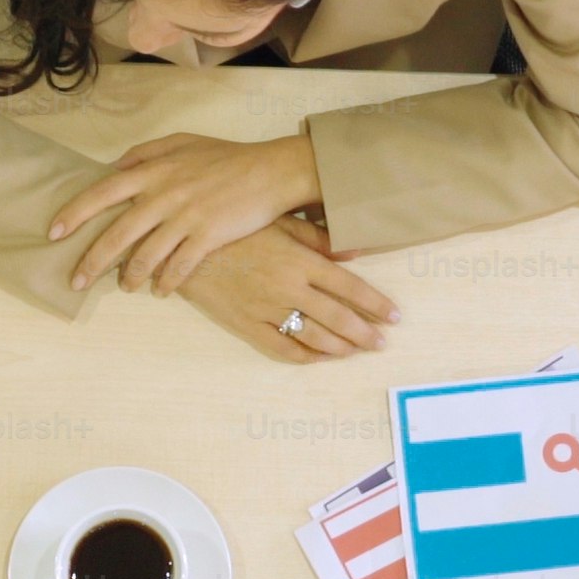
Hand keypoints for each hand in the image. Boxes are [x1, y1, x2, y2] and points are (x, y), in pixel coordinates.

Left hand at [51, 132, 325, 295]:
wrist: (270, 171)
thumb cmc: (226, 157)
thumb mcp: (182, 142)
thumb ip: (145, 153)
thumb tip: (115, 168)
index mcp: (153, 171)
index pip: (102, 193)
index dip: (74, 214)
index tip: (54, 233)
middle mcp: (163, 195)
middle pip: (117, 233)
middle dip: (92, 260)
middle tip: (76, 281)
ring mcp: (186, 217)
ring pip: (146, 256)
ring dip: (130, 277)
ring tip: (125, 288)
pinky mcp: (208, 236)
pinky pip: (179, 267)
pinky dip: (166, 282)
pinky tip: (159, 290)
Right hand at [175, 219, 398, 362]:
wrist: (184, 246)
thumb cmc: (234, 227)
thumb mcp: (277, 221)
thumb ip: (316, 237)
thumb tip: (353, 251)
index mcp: (300, 260)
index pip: (350, 287)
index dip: (375, 304)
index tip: (394, 317)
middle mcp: (289, 287)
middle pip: (338, 318)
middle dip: (365, 333)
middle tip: (382, 344)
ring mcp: (267, 309)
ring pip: (314, 337)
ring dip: (340, 348)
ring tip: (357, 351)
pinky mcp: (247, 324)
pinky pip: (282, 347)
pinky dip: (305, 356)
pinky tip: (320, 358)